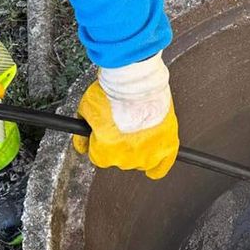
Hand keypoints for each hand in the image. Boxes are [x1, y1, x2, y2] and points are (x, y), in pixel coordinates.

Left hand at [73, 53, 178, 178]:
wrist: (136, 83)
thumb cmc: (113, 94)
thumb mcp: (86, 110)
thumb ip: (82, 134)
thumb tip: (82, 146)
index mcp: (104, 153)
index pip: (98, 157)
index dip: (100, 142)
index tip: (105, 131)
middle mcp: (126, 159)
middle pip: (120, 159)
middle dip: (120, 144)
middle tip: (123, 124)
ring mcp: (149, 155)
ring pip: (140, 162)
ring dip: (138, 150)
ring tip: (138, 129)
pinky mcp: (167, 146)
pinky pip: (163, 166)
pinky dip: (159, 167)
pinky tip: (154, 166)